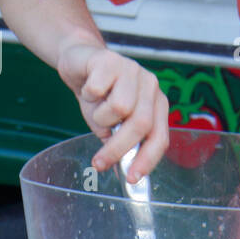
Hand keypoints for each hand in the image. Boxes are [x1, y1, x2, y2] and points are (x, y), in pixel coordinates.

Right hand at [56, 42, 169, 180]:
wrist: (79, 61)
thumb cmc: (99, 95)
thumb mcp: (110, 123)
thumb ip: (119, 140)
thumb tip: (122, 166)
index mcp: (156, 104)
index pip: (160, 137)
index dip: (147, 159)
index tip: (132, 178)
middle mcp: (150, 86)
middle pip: (140, 125)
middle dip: (118, 148)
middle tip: (99, 162)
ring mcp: (133, 71)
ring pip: (119, 108)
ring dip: (99, 116)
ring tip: (94, 107)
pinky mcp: (111, 60)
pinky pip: (97, 89)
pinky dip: (87, 95)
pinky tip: (87, 88)